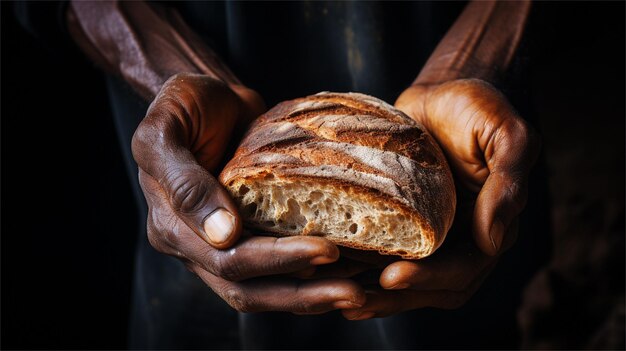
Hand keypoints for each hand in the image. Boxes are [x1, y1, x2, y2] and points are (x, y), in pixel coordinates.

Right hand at [133, 73, 365, 313]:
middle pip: (248, 289)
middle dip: (302, 294)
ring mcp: (223, 246)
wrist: (210, 97)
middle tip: (353, 292)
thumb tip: (223, 235)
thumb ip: (184, 179)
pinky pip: (277, 270)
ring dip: (310, 297)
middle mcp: (196, 246)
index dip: (276, 261)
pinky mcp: (249, 237)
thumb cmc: (185, 103)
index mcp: (172, 227)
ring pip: (265, 289)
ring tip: (357, 293)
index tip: (326, 250)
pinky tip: (345, 276)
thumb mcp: (167, 128)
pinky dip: (310, 279)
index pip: (225, 261)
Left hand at [342, 79, 539, 318]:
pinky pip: (383, 254)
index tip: (391, 278)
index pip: (463, 270)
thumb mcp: (507, 136)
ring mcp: (431, 234)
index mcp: (491, 227)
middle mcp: (461, 239)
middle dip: (395, 299)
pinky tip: (331, 274)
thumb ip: (507, 186)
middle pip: (431, 287)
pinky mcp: (403, 223)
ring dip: (375, 295)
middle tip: (354, 302)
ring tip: (338, 300)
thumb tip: (494, 241)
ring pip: (406, 278)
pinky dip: (361, 269)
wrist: (443, 90)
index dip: (430, 279)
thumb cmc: (477, 107)